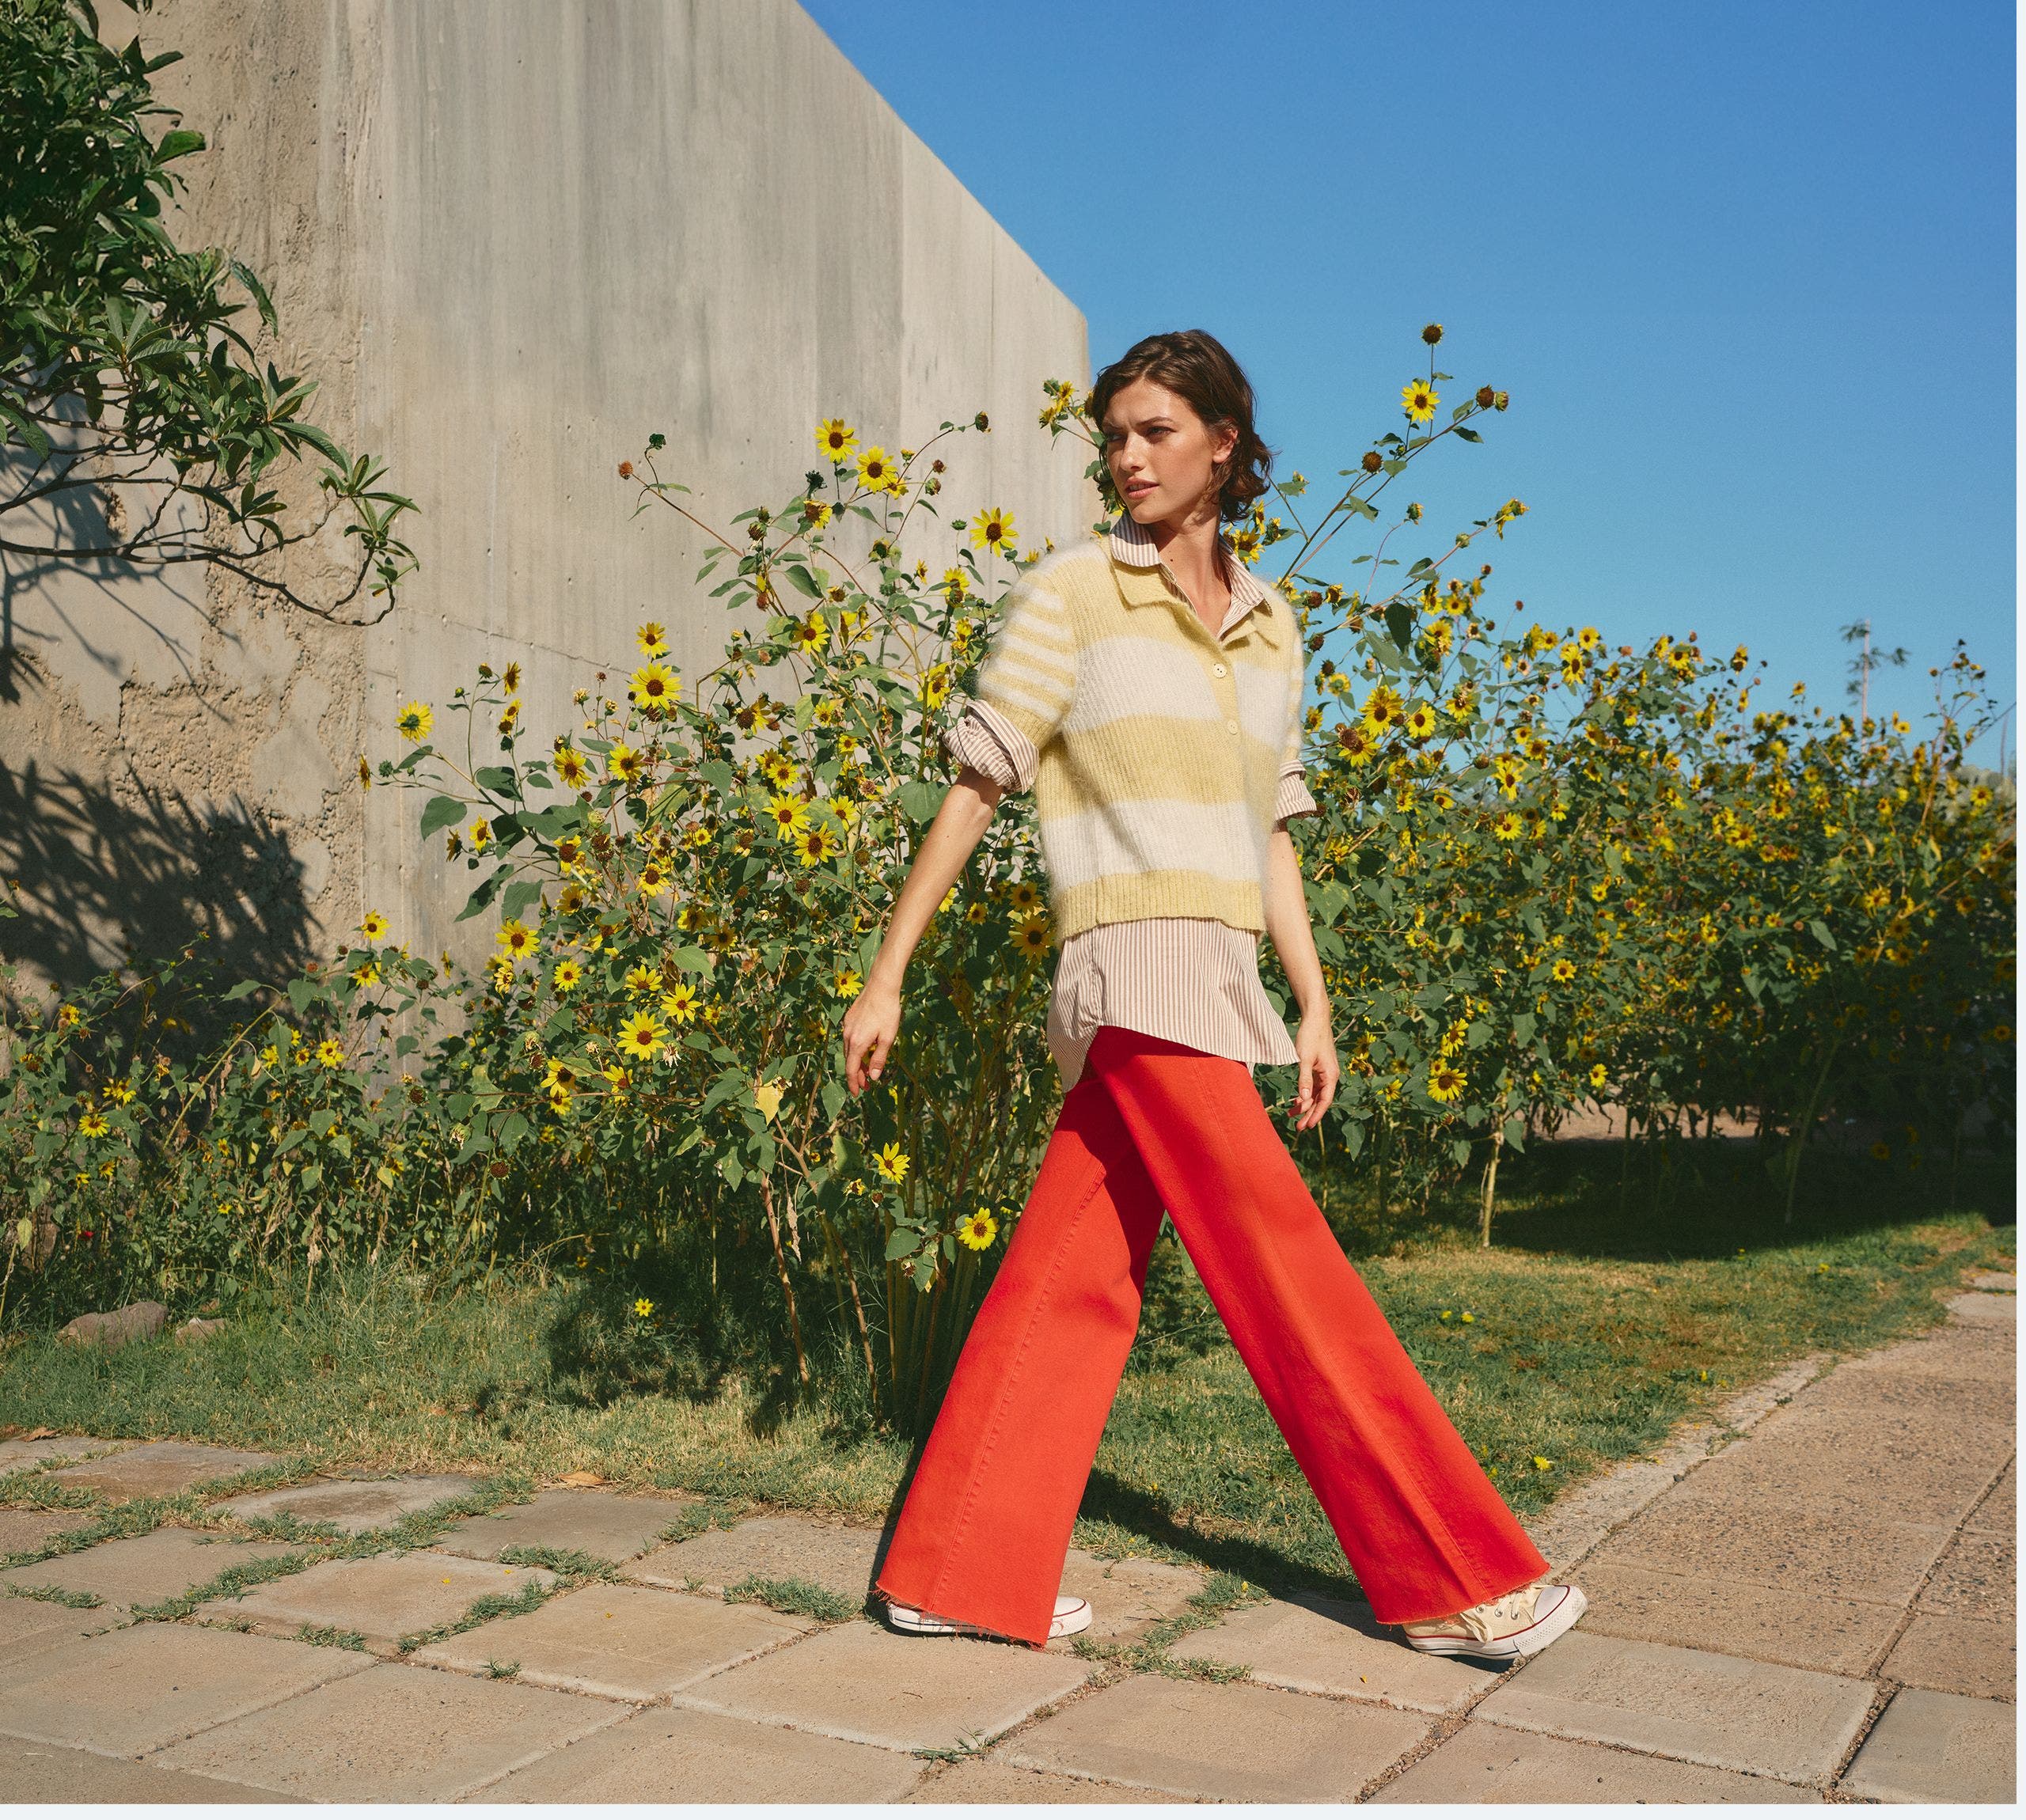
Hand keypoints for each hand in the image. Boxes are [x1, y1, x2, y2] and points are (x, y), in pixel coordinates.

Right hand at [842, 975, 901, 1094]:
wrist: (881, 986)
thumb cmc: (888, 1012)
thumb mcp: (888, 1038)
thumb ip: (879, 1059)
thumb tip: (873, 1077)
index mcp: (857, 1043)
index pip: (851, 1070)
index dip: (853, 1084)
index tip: (857, 1095)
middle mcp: (848, 1036)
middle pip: (849, 1062)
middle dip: (857, 1075)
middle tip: (867, 1086)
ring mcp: (847, 1027)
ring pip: (849, 1050)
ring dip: (857, 1062)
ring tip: (868, 1069)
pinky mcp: (849, 1019)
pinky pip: (850, 1040)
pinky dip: (856, 1049)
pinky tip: (866, 1049)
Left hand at [1291, 1008, 1339, 1132]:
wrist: (1315, 1018)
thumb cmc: (1310, 1036)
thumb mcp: (1304, 1058)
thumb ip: (1304, 1079)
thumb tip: (1304, 1099)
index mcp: (1331, 1075)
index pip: (1325, 1101)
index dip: (1316, 1115)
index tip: (1308, 1126)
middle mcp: (1330, 1076)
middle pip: (1320, 1100)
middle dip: (1309, 1114)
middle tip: (1298, 1127)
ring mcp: (1325, 1072)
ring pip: (1316, 1094)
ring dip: (1305, 1104)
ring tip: (1292, 1115)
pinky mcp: (1319, 1067)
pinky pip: (1313, 1086)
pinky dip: (1305, 1093)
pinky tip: (1296, 1100)